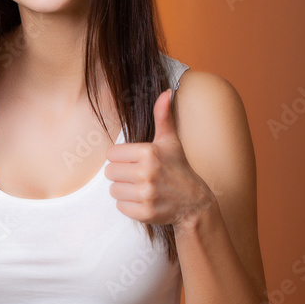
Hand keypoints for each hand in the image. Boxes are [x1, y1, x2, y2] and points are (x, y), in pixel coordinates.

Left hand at [104, 88, 215, 227]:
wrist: (194, 202)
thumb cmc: (177, 168)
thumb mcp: (170, 141)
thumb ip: (163, 116)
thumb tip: (167, 91)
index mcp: (149, 153)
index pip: (111, 154)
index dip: (121, 158)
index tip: (135, 161)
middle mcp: (147, 173)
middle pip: (109, 172)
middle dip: (121, 174)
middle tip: (139, 176)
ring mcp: (146, 195)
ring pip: (113, 190)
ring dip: (124, 190)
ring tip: (142, 188)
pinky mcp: (145, 213)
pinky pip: (120, 207)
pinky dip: (129, 206)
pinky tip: (144, 201)